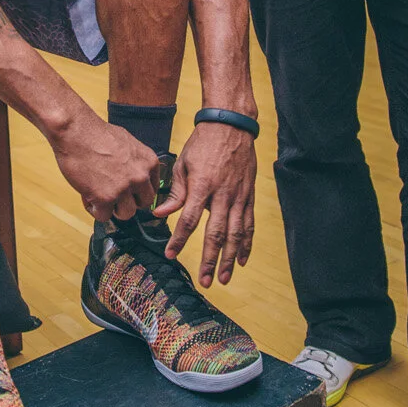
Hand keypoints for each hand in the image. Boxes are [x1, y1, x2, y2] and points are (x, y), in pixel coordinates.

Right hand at [53, 109, 157, 221]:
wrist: (76, 132)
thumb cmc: (96, 133)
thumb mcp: (127, 142)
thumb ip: (135, 161)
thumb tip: (135, 172)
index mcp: (149, 162)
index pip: (152, 189)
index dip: (137, 192)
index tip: (127, 190)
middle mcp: (140, 177)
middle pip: (143, 204)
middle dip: (128, 201)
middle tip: (113, 194)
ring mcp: (124, 189)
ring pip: (126, 214)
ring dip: (112, 208)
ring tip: (99, 195)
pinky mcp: (105, 198)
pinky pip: (104, 216)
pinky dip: (94, 209)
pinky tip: (87, 195)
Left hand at [153, 123, 255, 285]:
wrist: (230, 126)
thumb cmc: (202, 144)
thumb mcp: (183, 164)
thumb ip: (174, 192)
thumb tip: (158, 213)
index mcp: (202, 185)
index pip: (189, 219)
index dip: (180, 239)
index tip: (171, 254)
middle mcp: (222, 194)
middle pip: (216, 233)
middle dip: (210, 259)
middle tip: (204, 280)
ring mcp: (238, 196)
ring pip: (236, 234)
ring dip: (229, 258)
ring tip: (223, 277)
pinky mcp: (249, 196)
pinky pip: (249, 224)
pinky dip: (246, 244)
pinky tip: (241, 259)